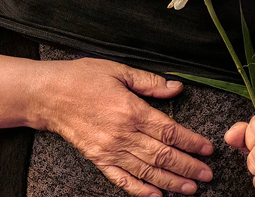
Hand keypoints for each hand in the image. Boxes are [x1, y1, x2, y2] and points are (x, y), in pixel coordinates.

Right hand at [33, 58, 214, 196]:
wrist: (47, 95)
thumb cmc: (80, 78)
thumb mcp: (117, 70)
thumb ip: (149, 81)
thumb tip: (175, 88)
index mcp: (131, 110)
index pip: (169, 131)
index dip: (191, 142)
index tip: (206, 149)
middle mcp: (123, 134)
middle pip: (162, 155)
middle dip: (188, 166)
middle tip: (207, 174)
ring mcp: (110, 150)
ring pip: (147, 171)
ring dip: (171, 181)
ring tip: (190, 188)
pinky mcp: (98, 159)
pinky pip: (122, 179)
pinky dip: (140, 190)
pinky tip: (155, 195)